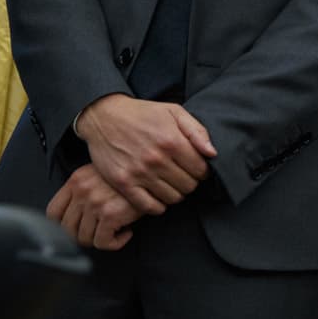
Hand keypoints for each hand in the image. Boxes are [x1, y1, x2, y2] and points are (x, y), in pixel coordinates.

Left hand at [46, 164, 141, 250]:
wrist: (155, 171)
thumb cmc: (133, 174)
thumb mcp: (103, 173)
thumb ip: (86, 188)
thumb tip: (76, 216)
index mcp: (77, 180)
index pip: (53, 213)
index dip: (62, 226)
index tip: (77, 229)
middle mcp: (82, 190)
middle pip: (66, 229)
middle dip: (83, 236)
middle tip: (100, 233)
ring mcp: (95, 202)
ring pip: (84, 238)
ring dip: (101, 240)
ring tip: (116, 231)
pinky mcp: (110, 214)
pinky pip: (103, 242)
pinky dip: (115, 243)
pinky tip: (126, 233)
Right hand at [79, 94, 216, 213]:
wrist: (104, 116)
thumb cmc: (143, 113)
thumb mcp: (174, 112)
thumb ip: (197, 131)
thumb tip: (212, 153)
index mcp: (172, 141)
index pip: (201, 170)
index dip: (203, 171)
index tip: (197, 169)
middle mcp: (156, 159)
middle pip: (188, 186)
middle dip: (190, 182)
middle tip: (184, 176)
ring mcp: (138, 173)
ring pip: (172, 198)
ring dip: (176, 193)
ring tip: (172, 184)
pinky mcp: (123, 183)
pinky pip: (148, 206)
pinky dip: (158, 206)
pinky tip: (158, 195)